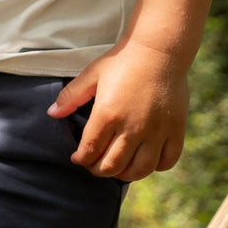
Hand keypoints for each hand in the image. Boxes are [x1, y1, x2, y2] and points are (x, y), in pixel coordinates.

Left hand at [47, 39, 187, 181]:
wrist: (157, 52)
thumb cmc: (121, 62)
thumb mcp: (91, 75)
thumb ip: (71, 96)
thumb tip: (52, 113)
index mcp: (107, 115)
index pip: (90, 149)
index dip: (82, 159)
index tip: (78, 159)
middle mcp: (132, 128)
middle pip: (113, 165)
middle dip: (99, 170)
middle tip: (94, 167)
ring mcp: (156, 133)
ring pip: (140, 170)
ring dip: (125, 175)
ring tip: (117, 170)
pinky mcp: (175, 132)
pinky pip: (166, 162)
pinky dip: (155, 168)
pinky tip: (145, 161)